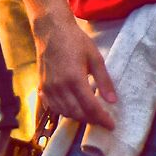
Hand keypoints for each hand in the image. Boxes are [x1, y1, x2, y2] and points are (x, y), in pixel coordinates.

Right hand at [32, 14, 117, 129]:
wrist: (51, 31)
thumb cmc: (75, 41)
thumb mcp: (95, 58)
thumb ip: (104, 81)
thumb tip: (112, 101)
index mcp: (74, 79)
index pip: (90, 107)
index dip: (102, 119)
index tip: (111, 125)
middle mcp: (59, 87)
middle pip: (77, 113)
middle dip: (91, 120)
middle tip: (102, 121)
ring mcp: (48, 88)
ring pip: (64, 112)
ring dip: (78, 117)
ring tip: (90, 116)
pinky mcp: (42, 86)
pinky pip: (53, 107)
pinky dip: (64, 112)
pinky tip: (72, 109)